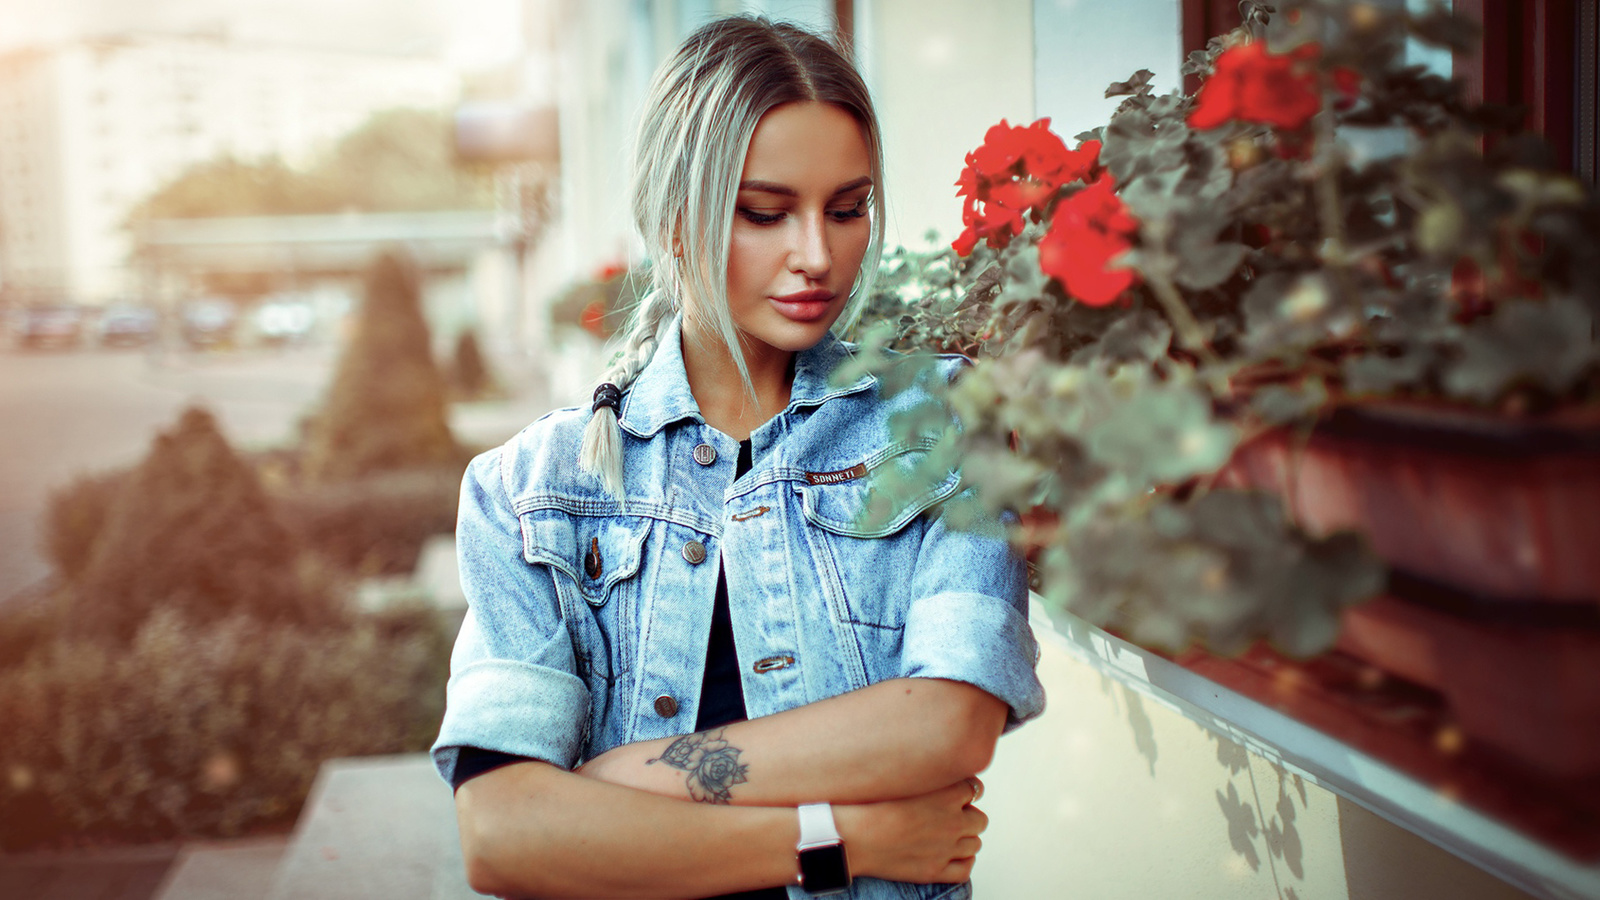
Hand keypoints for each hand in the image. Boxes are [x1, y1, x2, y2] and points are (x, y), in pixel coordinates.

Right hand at [835, 780, 987, 883]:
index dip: (963, 790)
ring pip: (974, 843)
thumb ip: (923, 769)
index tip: (951, 791)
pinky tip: (950, 855)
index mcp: (948, 793)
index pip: (975, 788)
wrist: (849, 836)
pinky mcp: (934, 871)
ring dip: (964, 838)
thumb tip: (932, 764)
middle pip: (979, 819)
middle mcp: (953, 821)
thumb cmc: (865, 802)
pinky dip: (963, 861)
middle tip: (946, 814)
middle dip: (966, 815)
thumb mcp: (898, 773)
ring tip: (945, 834)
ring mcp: (945, 848)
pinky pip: (965, 869)